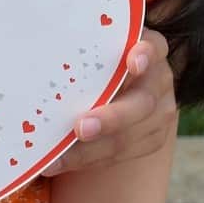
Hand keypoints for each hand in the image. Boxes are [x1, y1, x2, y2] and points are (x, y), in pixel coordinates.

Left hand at [41, 28, 176, 176]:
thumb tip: (43, 42)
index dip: (145, 55)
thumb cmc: (97, 52)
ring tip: (57, 156)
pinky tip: (60, 161)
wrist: (120, 77)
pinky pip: (120, 155)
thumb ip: (84, 42)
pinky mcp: (152, 139)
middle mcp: (160, 79)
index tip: (131, 62)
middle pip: (142, 102)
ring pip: (129, 137)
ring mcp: (160, 112)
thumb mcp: (98, 41)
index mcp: (151, 46)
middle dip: (111, 118)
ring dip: (91, 150)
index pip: (153, 47)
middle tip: (81, 128)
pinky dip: (87, 160)